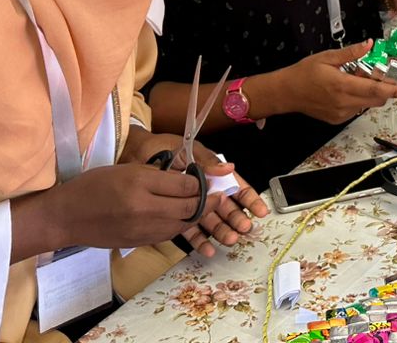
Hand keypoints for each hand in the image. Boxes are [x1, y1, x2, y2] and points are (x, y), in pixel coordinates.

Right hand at [20, 163, 220, 257]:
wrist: (66, 217)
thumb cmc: (94, 185)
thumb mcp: (126, 170)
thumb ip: (157, 175)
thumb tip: (188, 178)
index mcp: (140, 184)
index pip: (184, 184)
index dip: (202, 181)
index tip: (212, 177)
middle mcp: (144, 208)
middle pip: (188, 206)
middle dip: (207, 200)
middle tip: (218, 193)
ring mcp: (141, 229)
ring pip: (182, 224)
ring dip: (197, 215)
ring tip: (206, 205)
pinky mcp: (139, 242)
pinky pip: (168, 234)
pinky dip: (180, 225)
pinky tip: (185, 217)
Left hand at [120, 128, 267, 257]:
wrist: (136, 156)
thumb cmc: (166, 148)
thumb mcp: (190, 150)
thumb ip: (208, 162)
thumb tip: (230, 167)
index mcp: (212, 173)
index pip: (235, 186)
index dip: (248, 199)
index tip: (260, 211)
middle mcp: (205, 190)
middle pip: (225, 207)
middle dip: (236, 218)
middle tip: (244, 229)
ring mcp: (191, 204)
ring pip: (210, 220)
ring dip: (221, 230)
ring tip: (229, 240)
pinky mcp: (175, 215)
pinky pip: (189, 230)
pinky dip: (199, 240)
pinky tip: (208, 249)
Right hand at [279, 42, 396, 124]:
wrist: (287, 93)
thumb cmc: (305, 72)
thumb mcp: (327, 57)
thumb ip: (351, 53)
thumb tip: (369, 44)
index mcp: (342, 85)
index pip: (375, 89)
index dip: (393, 90)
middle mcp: (344, 102)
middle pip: (376, 99)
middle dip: (385, 89)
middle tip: (381, 76)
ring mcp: (341, 113)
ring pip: (367, 104)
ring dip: (371, 93)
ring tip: (358, 80)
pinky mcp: (338, 119)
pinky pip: (357, 109)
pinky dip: (359, 99)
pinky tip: (348, 89)